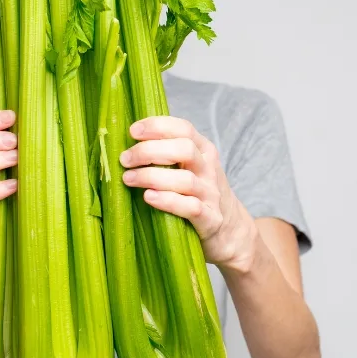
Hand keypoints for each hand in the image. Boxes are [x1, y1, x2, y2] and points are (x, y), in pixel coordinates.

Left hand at [121, 116, 258, 272]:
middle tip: (125, 159)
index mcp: (203, 150)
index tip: (133, 132)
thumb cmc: (198, 195)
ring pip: (185, 180)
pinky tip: (148, 197)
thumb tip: (126, 143)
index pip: (183, 129)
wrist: (231, 231)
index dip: (157, 126)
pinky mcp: (210, 220)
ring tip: (128, 179)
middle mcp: (209, 169)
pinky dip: (167, 201)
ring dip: (152, 177)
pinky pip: (190, 207)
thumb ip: (168, 154)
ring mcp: (211, 195)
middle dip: (150, 151)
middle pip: (184, 149)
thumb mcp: (190, 168)